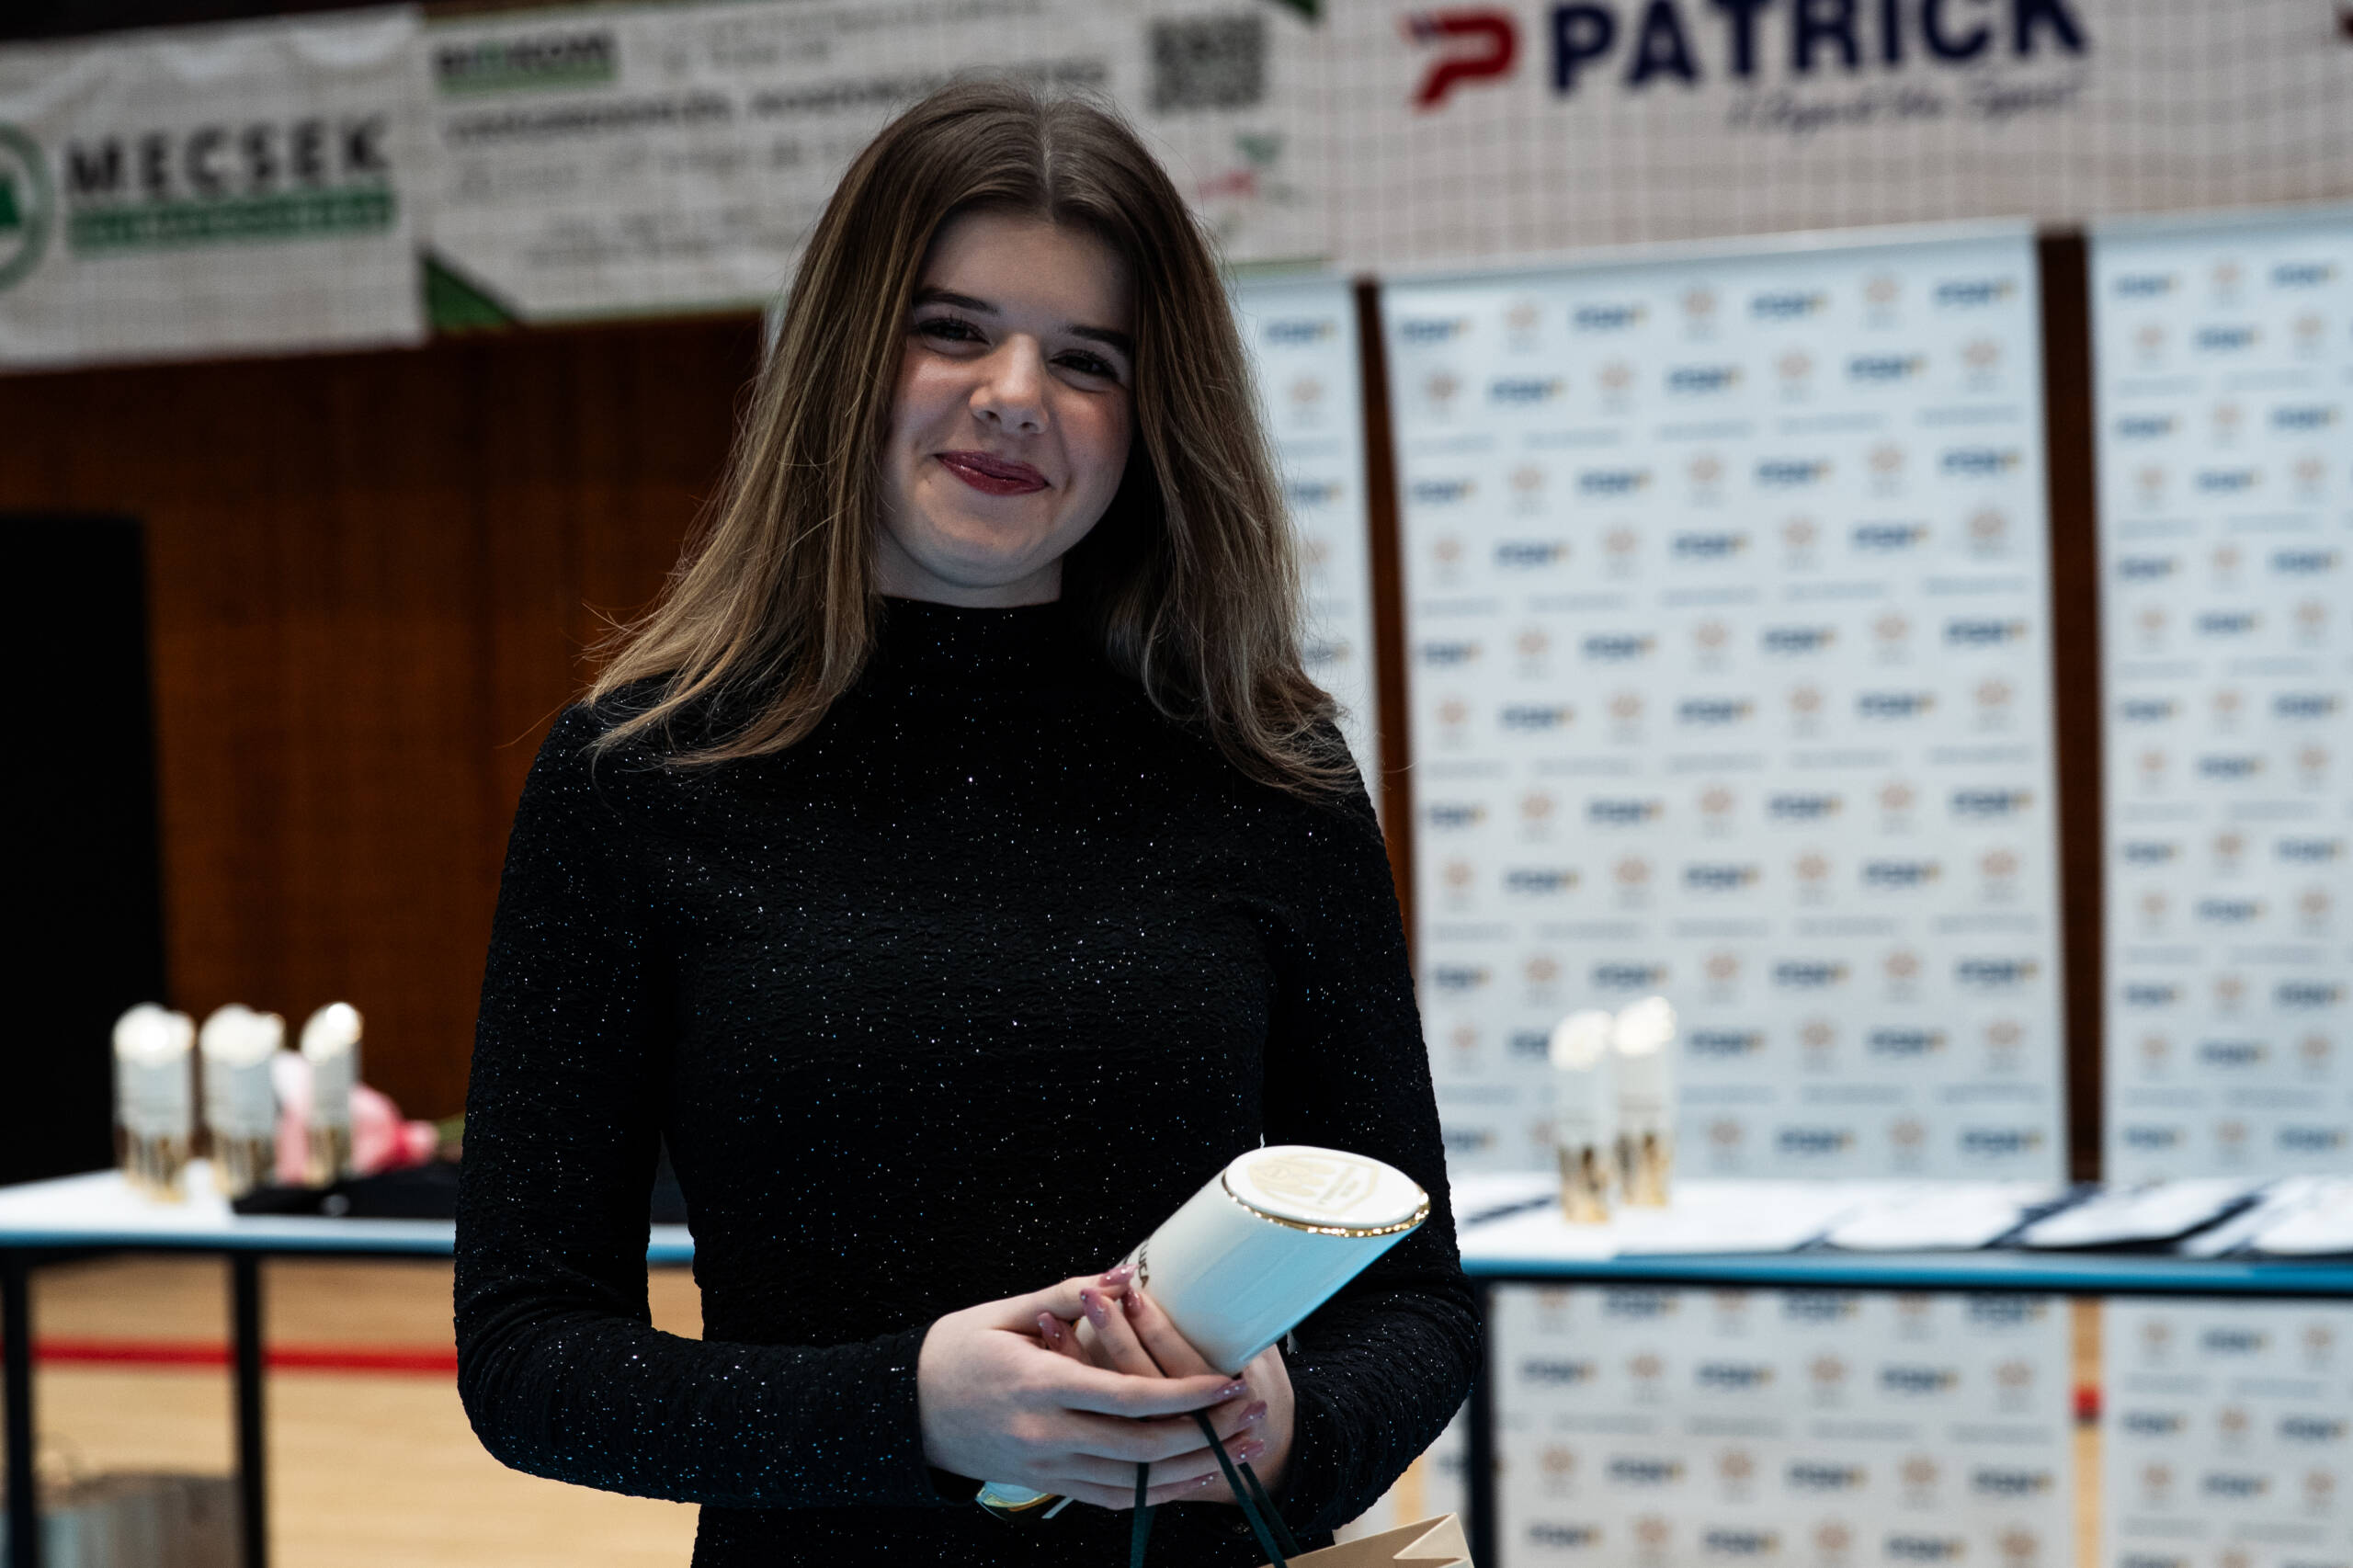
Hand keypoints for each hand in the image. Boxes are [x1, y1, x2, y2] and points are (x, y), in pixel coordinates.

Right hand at [916, 1274, 1271, 1508]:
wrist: (905, 1411)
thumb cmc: (954, 1351)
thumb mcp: (1002, 1312)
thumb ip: (1069, 1294)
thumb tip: (1126, 1276)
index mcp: (1039, 1385)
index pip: (1128, 1398)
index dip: (1187, 1395)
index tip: (1230, 1381)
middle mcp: (1046, 1436)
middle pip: (1143, 1447)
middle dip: (1207, 1432)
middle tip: (1253, 1411)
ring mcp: (1047, 1468)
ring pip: (1135, 1481)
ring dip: (1195, 1465)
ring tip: (1244, 1444)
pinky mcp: (1048, 1484)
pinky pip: (1113, 1498)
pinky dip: (1158, 1491)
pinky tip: (1194, 1475)